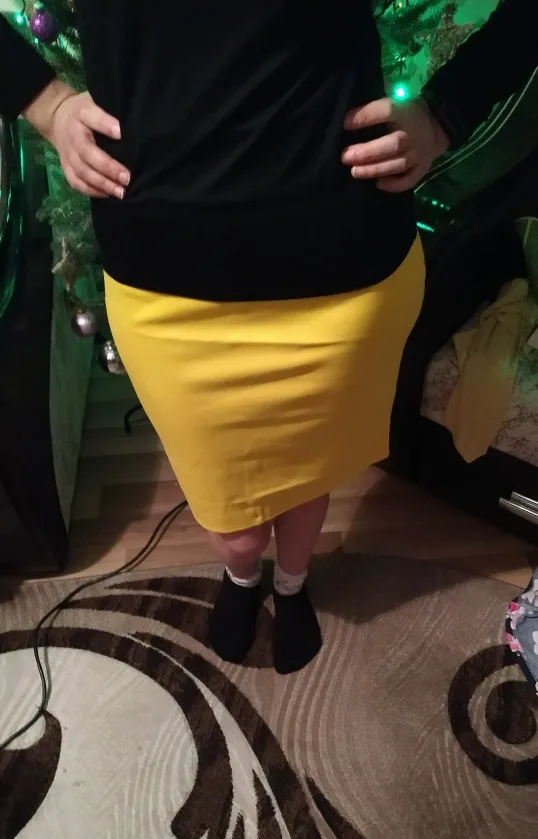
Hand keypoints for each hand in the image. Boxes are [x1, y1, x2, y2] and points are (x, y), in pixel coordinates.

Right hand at [24, 81, 129, 198]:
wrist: (57, 118)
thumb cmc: (85, 111)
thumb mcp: (95, 102)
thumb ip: (108, 113)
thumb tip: (129, 128)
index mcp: (81, 114)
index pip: (92, 117)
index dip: (105, 125)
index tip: (121, 133)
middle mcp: (72, 135)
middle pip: (87, 154)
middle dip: (107, 167)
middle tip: (127, 178)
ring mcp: (67, 153)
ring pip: (81, 172)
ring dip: (101, 184)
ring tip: (120, 192)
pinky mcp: (66, 167)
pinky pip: (76, 182)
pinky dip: (91, 191)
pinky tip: (107, 194)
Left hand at [341, 97, 448, 191]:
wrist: (438, 124)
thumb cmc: (408, 113)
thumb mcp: (395, 102)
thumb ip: (376, 111)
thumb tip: (348, 121)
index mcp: (405, 112)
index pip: (387, 111)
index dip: (365, 118)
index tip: (346, 124)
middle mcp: (413, 134)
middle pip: (392, 145)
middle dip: (367, 153)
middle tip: (346, 157)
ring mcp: (419, 153)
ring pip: (398, 164)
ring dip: (375, 169)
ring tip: (355, 172)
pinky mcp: (422, 168)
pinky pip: (410, 180)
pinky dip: (395, 185)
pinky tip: (379, 184)